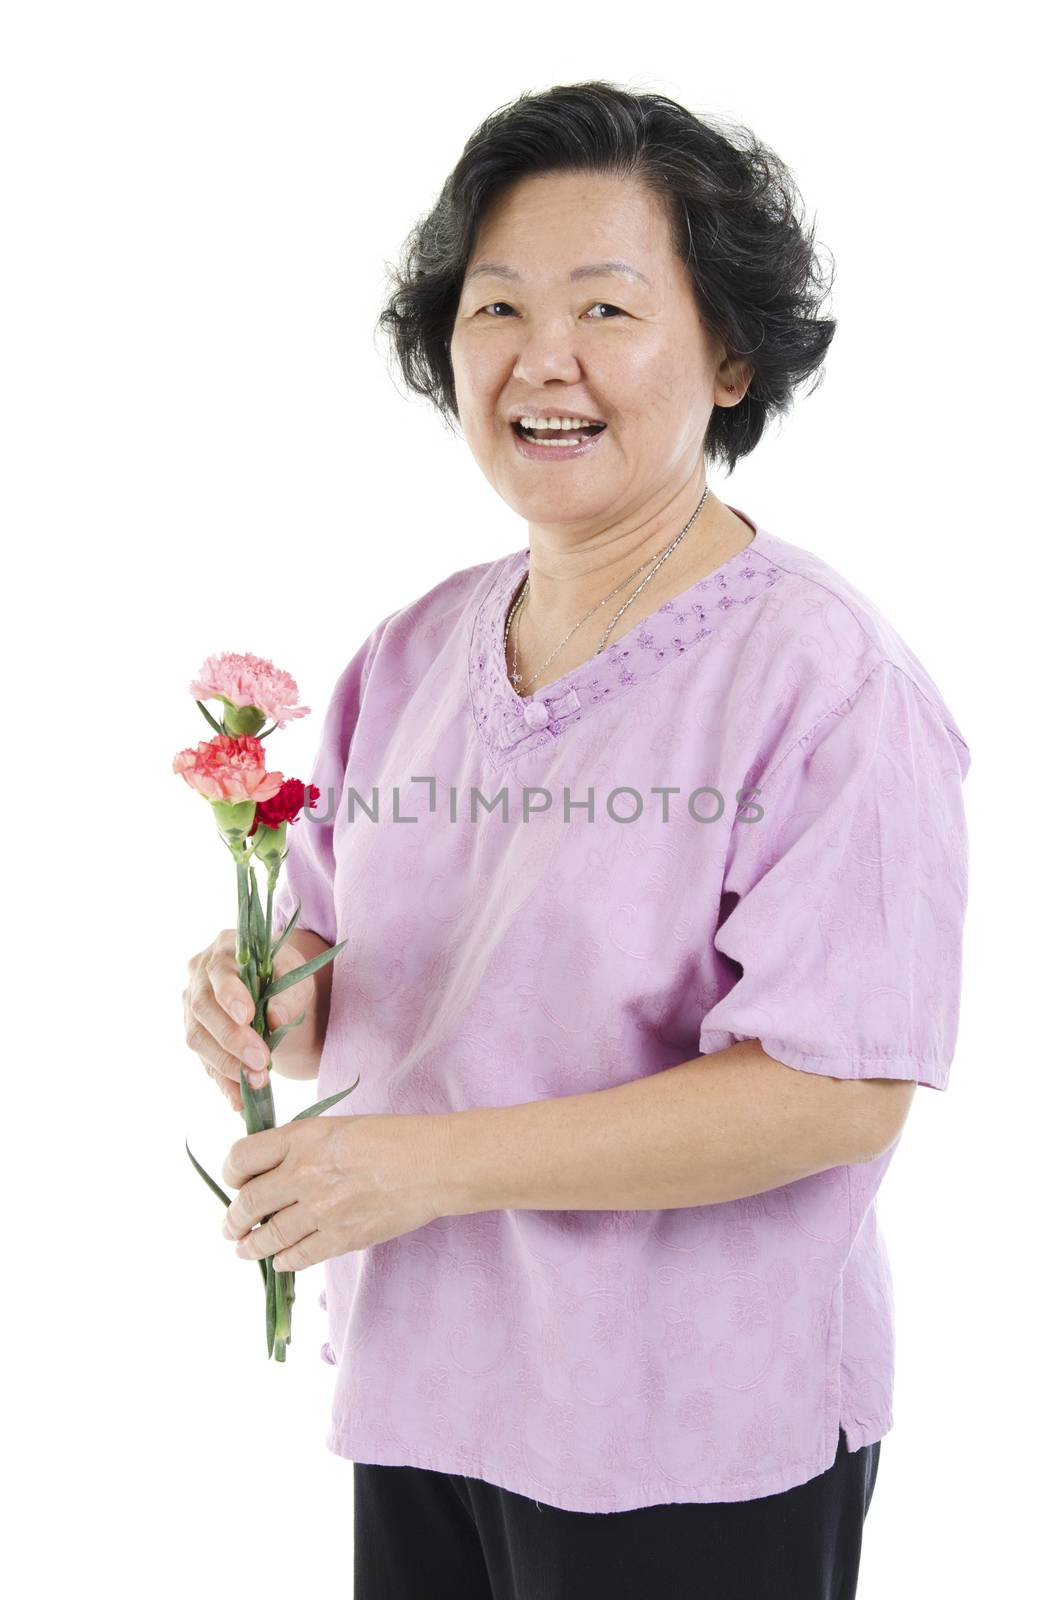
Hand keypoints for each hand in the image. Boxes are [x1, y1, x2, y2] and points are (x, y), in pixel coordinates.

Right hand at [183, 928, 317, 1112]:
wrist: (273, 987)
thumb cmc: (282, 974)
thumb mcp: (296, 974)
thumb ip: (289, 992)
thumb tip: (275, 1019)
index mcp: (224, 949)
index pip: (219, 972)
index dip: (230, 995)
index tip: (248, 1016)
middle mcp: (199, 976)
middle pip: (204, 1009)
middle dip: (232, 1039)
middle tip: (260, 1061)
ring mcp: (191, 1007)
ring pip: (197, 1039)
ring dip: (227, 1064)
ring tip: (257, 1082)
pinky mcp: (197, 1035)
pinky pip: (203, 1062)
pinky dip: (223, 1083)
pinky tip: (239, 1099)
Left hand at [219, 1111, 454, 1270]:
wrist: (434, 1163)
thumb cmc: (392, 1138)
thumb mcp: (337, 1127)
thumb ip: (301, 1146)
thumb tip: (271, 1171)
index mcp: (302, 1138)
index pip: (241, 1158)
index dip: (230, 1174)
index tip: (234, 1183)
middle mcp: (304, 1173)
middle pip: (247, 1203)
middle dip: (233, 1219)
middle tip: (231, 1227)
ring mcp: (322, 1209)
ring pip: (268, 1236)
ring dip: (251, 1246)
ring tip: (245, 1250)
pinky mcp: (342, 1237)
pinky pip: (299, 1256)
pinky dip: (284, 1261)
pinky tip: (281, 1261)